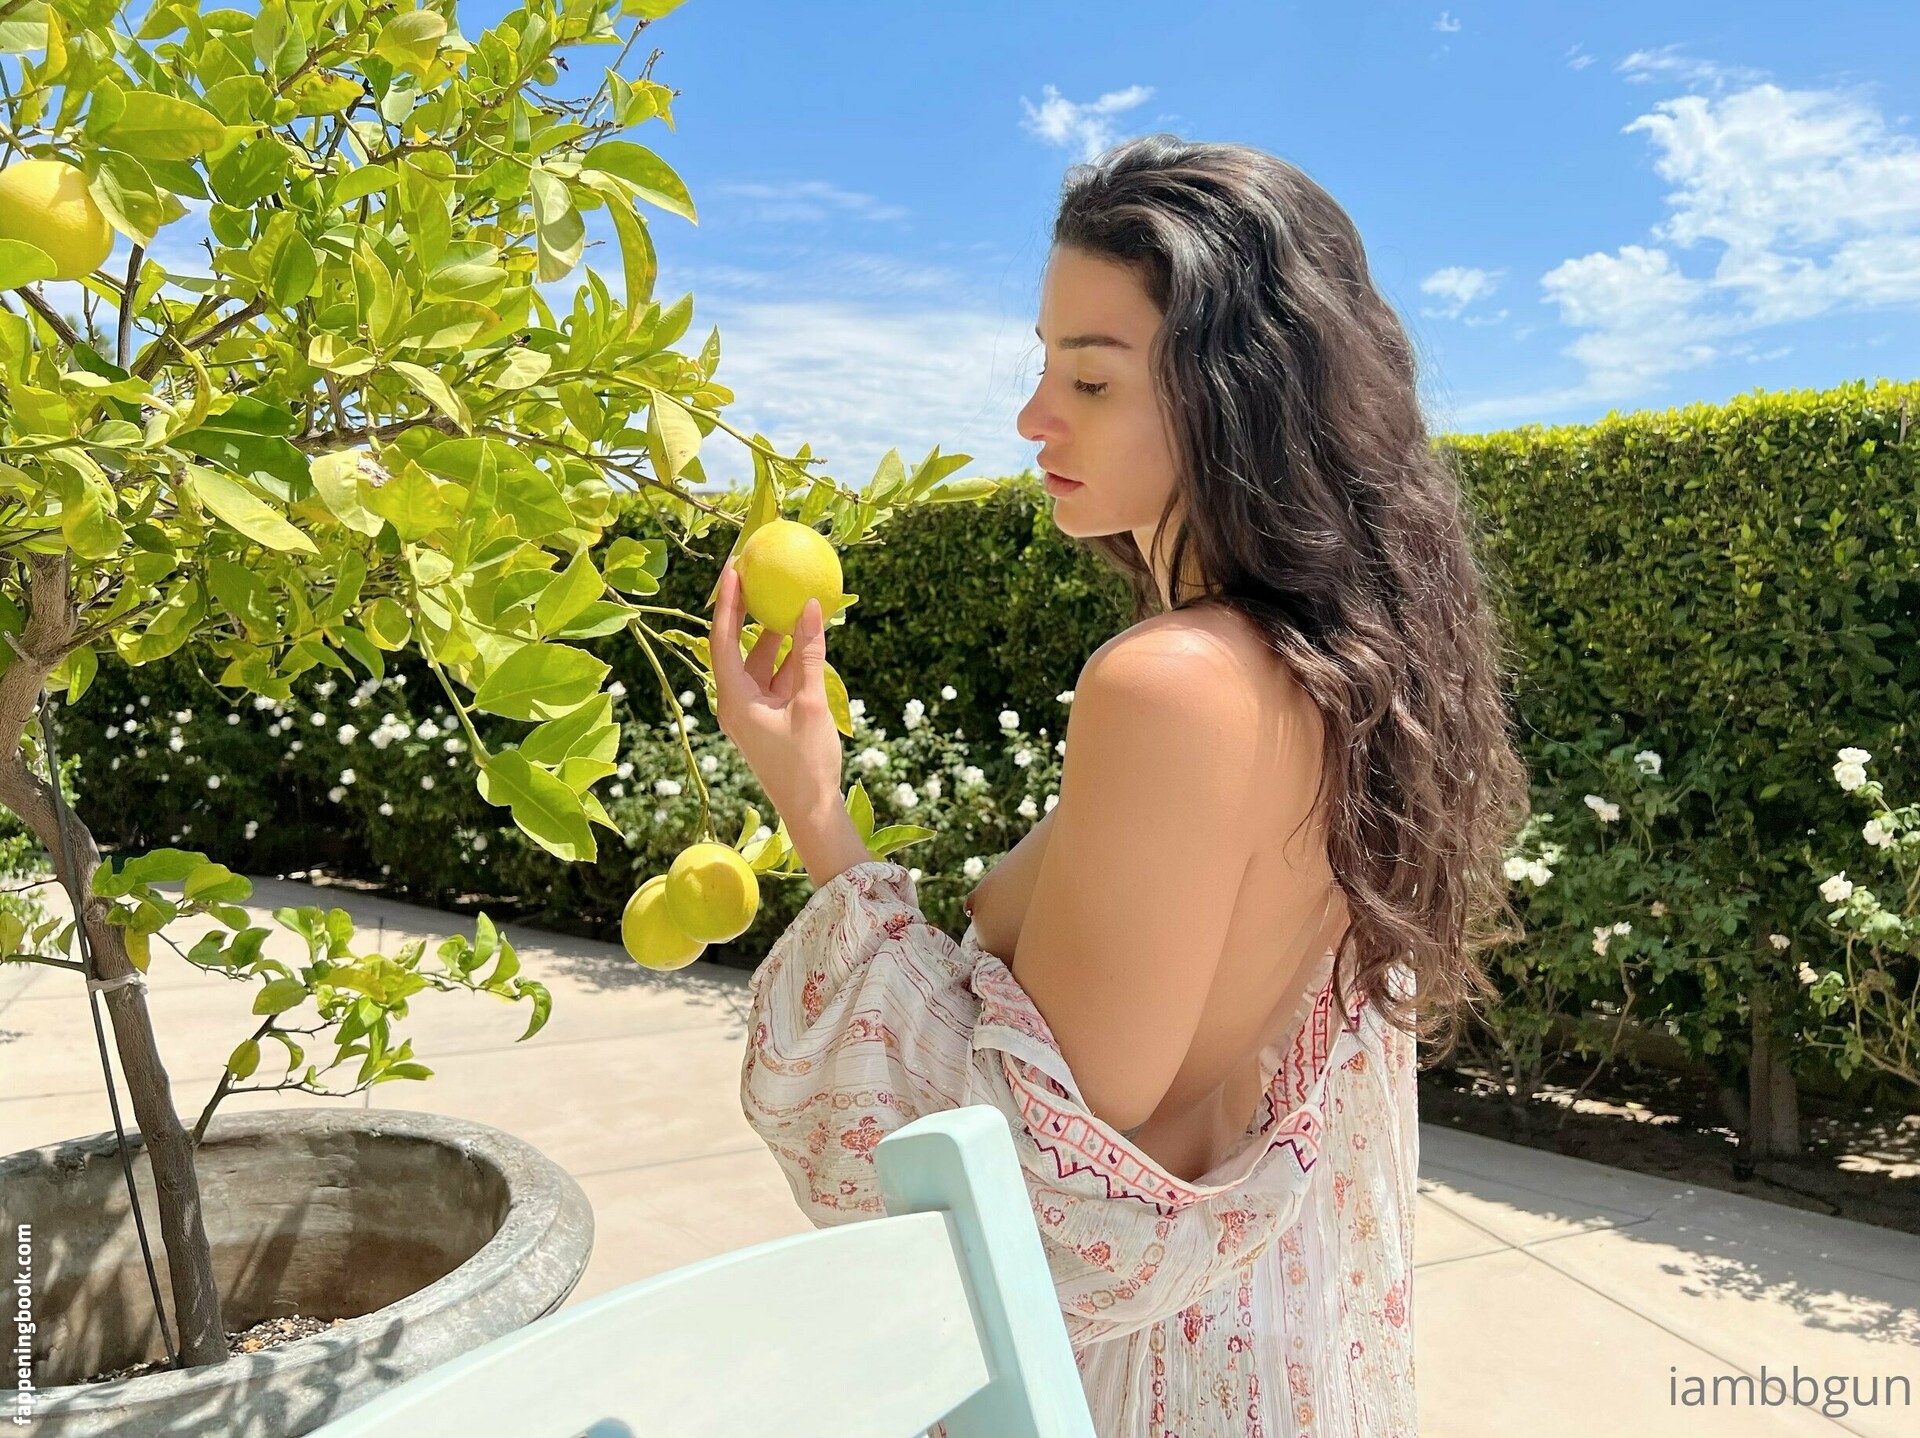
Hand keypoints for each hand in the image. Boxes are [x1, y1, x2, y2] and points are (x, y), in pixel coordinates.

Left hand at [710, 557, 844, 827]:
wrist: (811, 811)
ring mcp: (751, 711)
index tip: (733, 569)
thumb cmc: (807, 762)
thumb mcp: (811, 702)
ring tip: (785, 596)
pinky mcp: (767, 718)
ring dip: (773, 634)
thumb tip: (812, 607)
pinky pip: (774, 679)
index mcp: (734, 700)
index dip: (727, 602)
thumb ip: (809, 654)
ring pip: (759, 662)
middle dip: (746, 611)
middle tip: (756, 573)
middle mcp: (735, 702)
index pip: (723, 640)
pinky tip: (805, 636)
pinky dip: (788, 658)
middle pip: (736, 646)